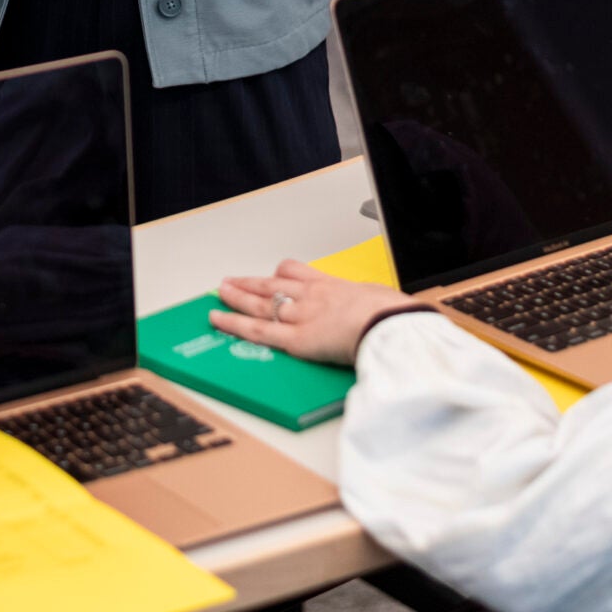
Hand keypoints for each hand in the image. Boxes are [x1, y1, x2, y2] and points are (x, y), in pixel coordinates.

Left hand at [211, 261, 425, 365]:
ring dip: (237, 298)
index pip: (300, 274)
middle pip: (273, 285)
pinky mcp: (294, 339)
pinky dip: (234, 324)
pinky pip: (257, 330)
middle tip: (233, 280)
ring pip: (260, 304)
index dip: (282, 274)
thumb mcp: (384, 302)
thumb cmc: (393, 317)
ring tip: (221, 293)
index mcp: (334, 287)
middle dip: (251, 283)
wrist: (391, 327)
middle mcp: (312, 297)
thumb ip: (374, 306)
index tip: (273, 273)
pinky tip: (217, 318)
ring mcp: (300, 316)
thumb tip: (386, 310)